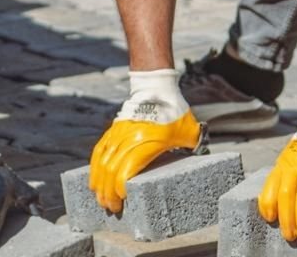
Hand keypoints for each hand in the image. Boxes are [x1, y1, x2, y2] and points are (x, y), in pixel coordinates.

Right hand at [89, 69, 203, 212]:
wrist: (156, 88)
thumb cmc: (175, 112)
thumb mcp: (188, 131)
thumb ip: (193, 147)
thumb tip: (203, 161)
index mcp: (147, 142)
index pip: (126, 170)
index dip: (120, 188)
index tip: (122, 200)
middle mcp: (130, 139)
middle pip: (111, 170)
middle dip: (108, 192)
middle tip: (110, 208)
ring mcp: (119, 134)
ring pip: (103, 162)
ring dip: (99, 183)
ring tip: (99, 198)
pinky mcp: (113, 130)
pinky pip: (100, 151)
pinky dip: (94, 167)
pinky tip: (94, 180)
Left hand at [258, 91, 296, 241]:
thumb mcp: (293, 155)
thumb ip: (289, 173)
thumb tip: (285, 197)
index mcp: (284, 162)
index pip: (270, 187)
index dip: (268, 205)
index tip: (269, 219)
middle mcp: (295, 165)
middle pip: (286, 196)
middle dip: (287, 219)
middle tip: (290, 236)